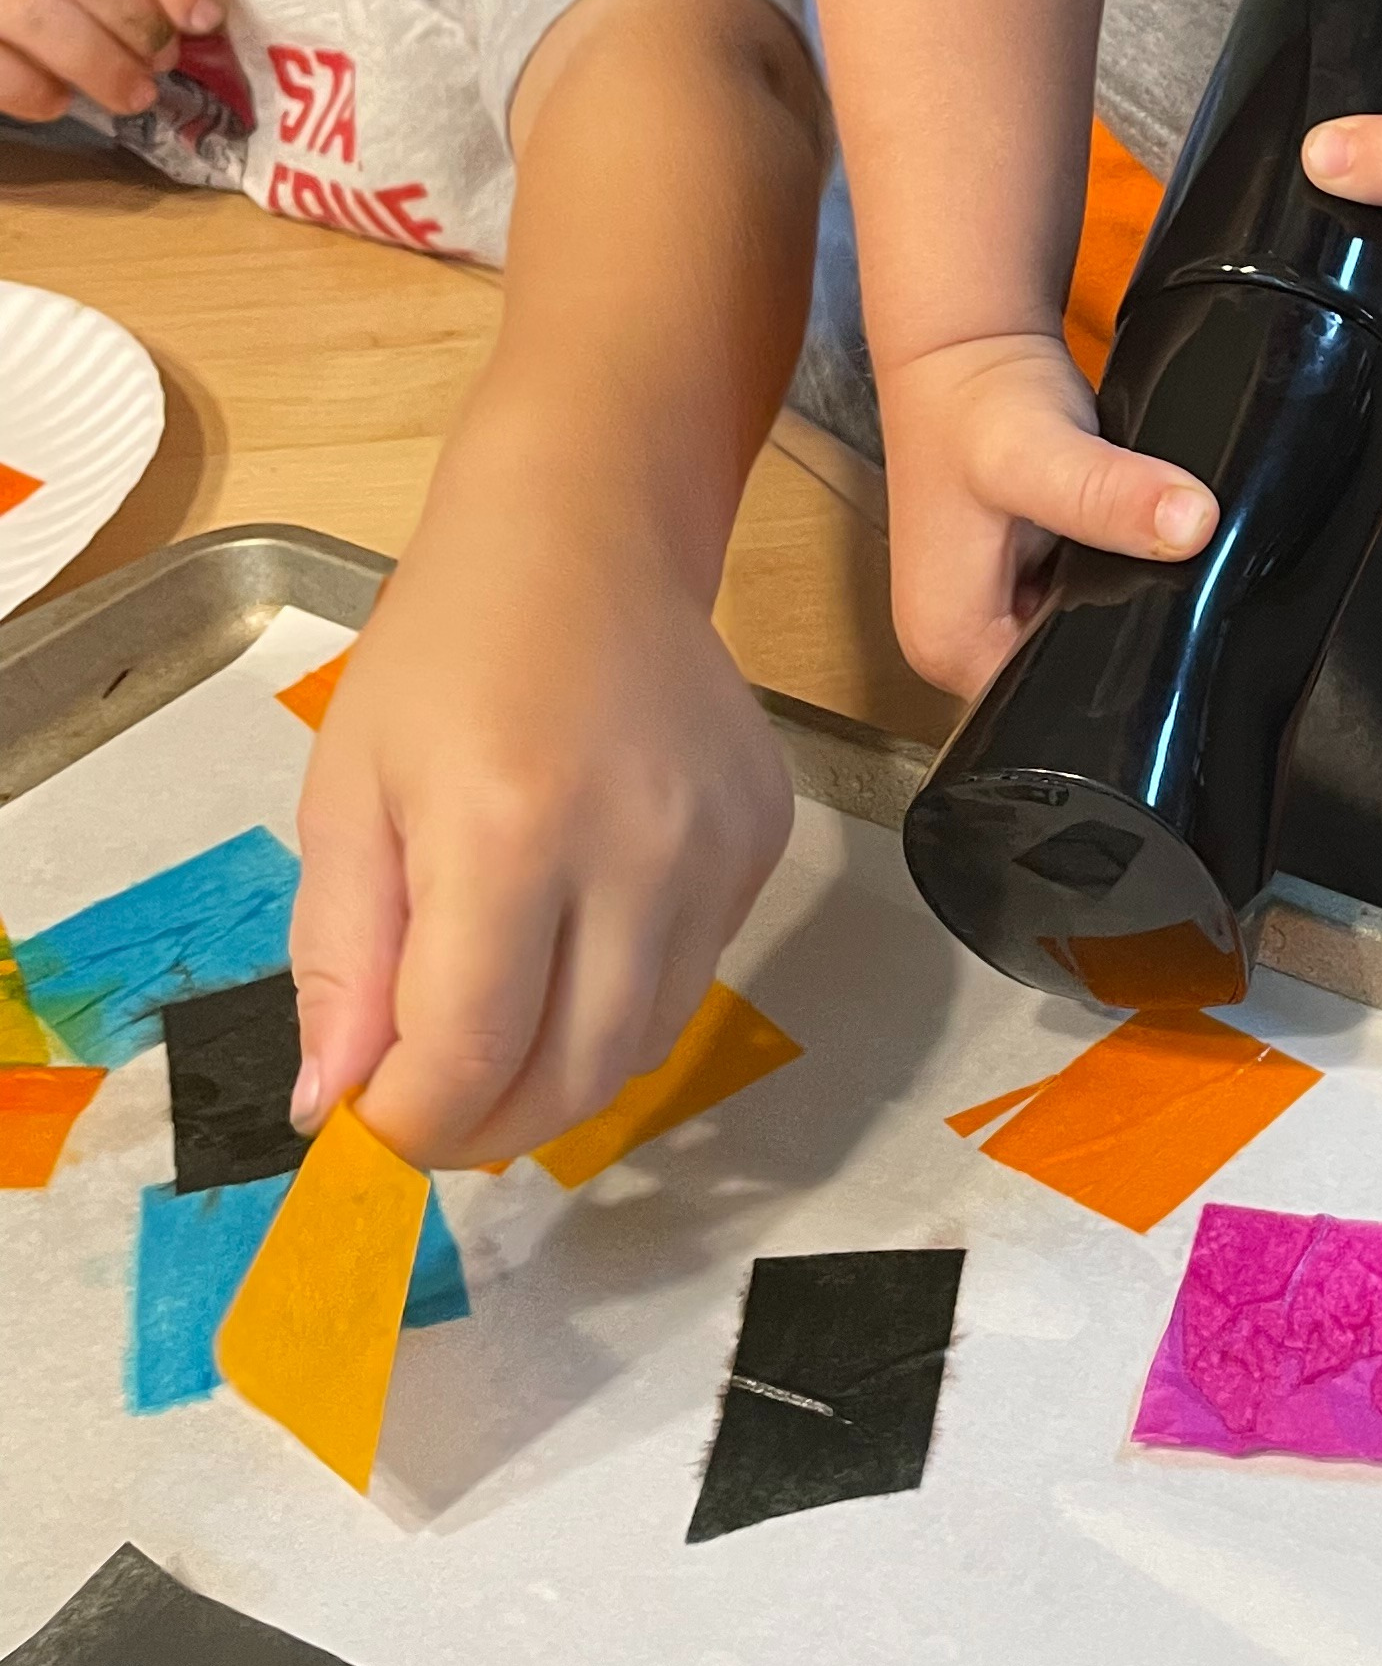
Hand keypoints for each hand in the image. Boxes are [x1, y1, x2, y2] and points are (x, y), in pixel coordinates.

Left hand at [288, 463, 796, 1170]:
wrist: (585, 538)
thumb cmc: (443, 655)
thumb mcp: (347, 795)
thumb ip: (341, 958)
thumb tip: (331, 1108)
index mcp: (508, 831)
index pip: (472, 1054)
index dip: (413, 1123)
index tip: (369, 1123)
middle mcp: (636, 850)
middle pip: (576, 1077)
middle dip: (488, 1126)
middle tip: (431, 1114)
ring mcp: (720, 850)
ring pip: (645, 1044)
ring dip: (559, 1075)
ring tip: (496, 1039)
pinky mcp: (766, 841)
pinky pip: (693, 975)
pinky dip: (623, 997)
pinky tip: (577, 936)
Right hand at [876, 326, 1218, 702]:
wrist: (967, 342)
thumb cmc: (974, 402)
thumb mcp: (1041, 454)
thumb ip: (1108, 495)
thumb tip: (1190, 524)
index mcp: (948, 648)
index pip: (1046, 717)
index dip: (1115, 678)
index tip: (1162, 631)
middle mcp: (961, 644)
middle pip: (1066, 683)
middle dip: (1122, 642)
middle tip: (1166, 589)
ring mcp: (992, 614)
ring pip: (1081, 643)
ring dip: (1121, 610)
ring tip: (1150, 568)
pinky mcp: (1022, 582)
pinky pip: (1084, 606)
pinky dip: (1114, 580)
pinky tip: (1134, 553)